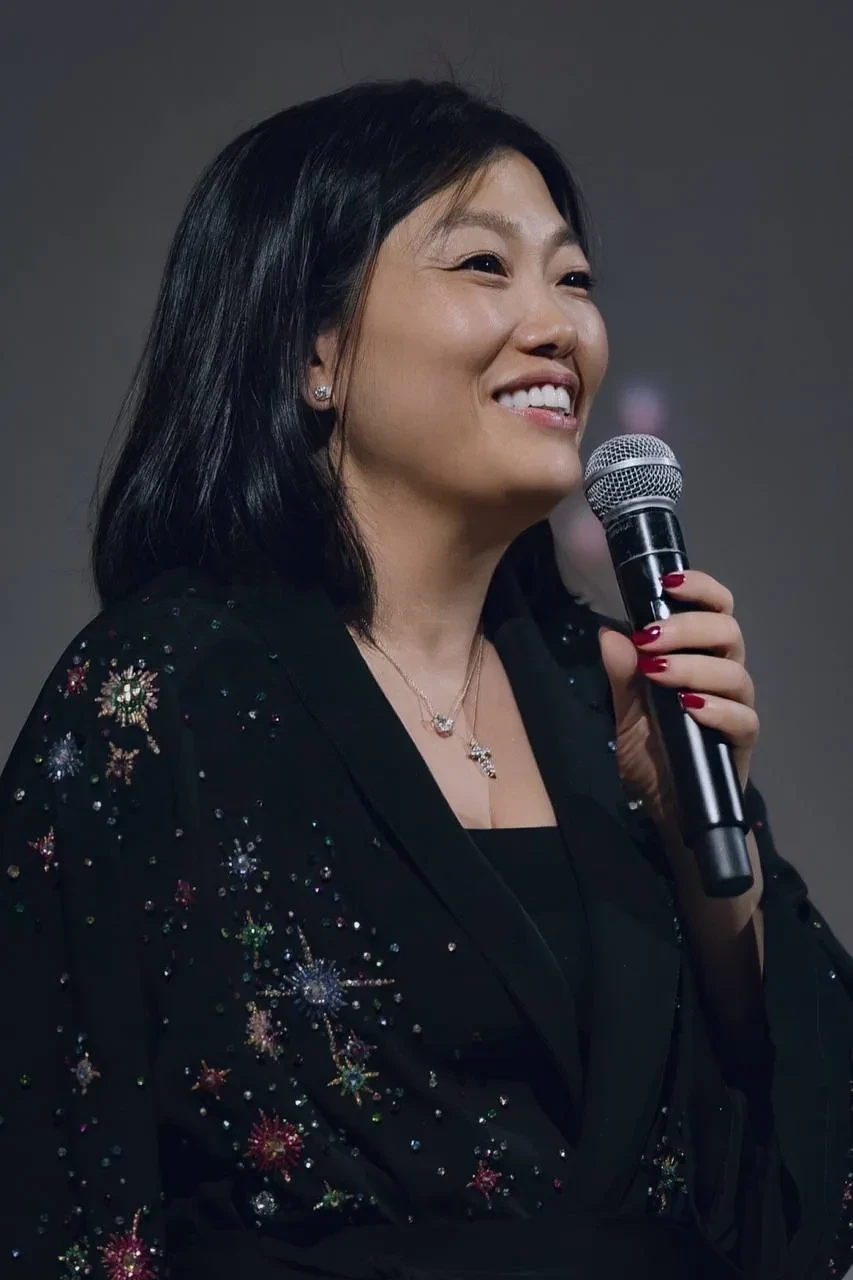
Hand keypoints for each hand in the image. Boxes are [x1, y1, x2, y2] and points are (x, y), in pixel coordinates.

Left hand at [598, 570, 758, 833]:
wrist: (668, 809)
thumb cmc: (652, 756)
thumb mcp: (625, 714)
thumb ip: (621, 676)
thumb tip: (608, 632)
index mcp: (699, 657)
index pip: (714, 609)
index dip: (699, 589)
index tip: (668, 582)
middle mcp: (723, 675)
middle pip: (727, 631)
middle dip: (687, 627)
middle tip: (650, 638)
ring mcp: (736, 708)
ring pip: (734, 672)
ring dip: (693, 666)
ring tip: (657, 672)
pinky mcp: (742, 743)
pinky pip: (743, 718)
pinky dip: (716, 709)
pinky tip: (689, 708)